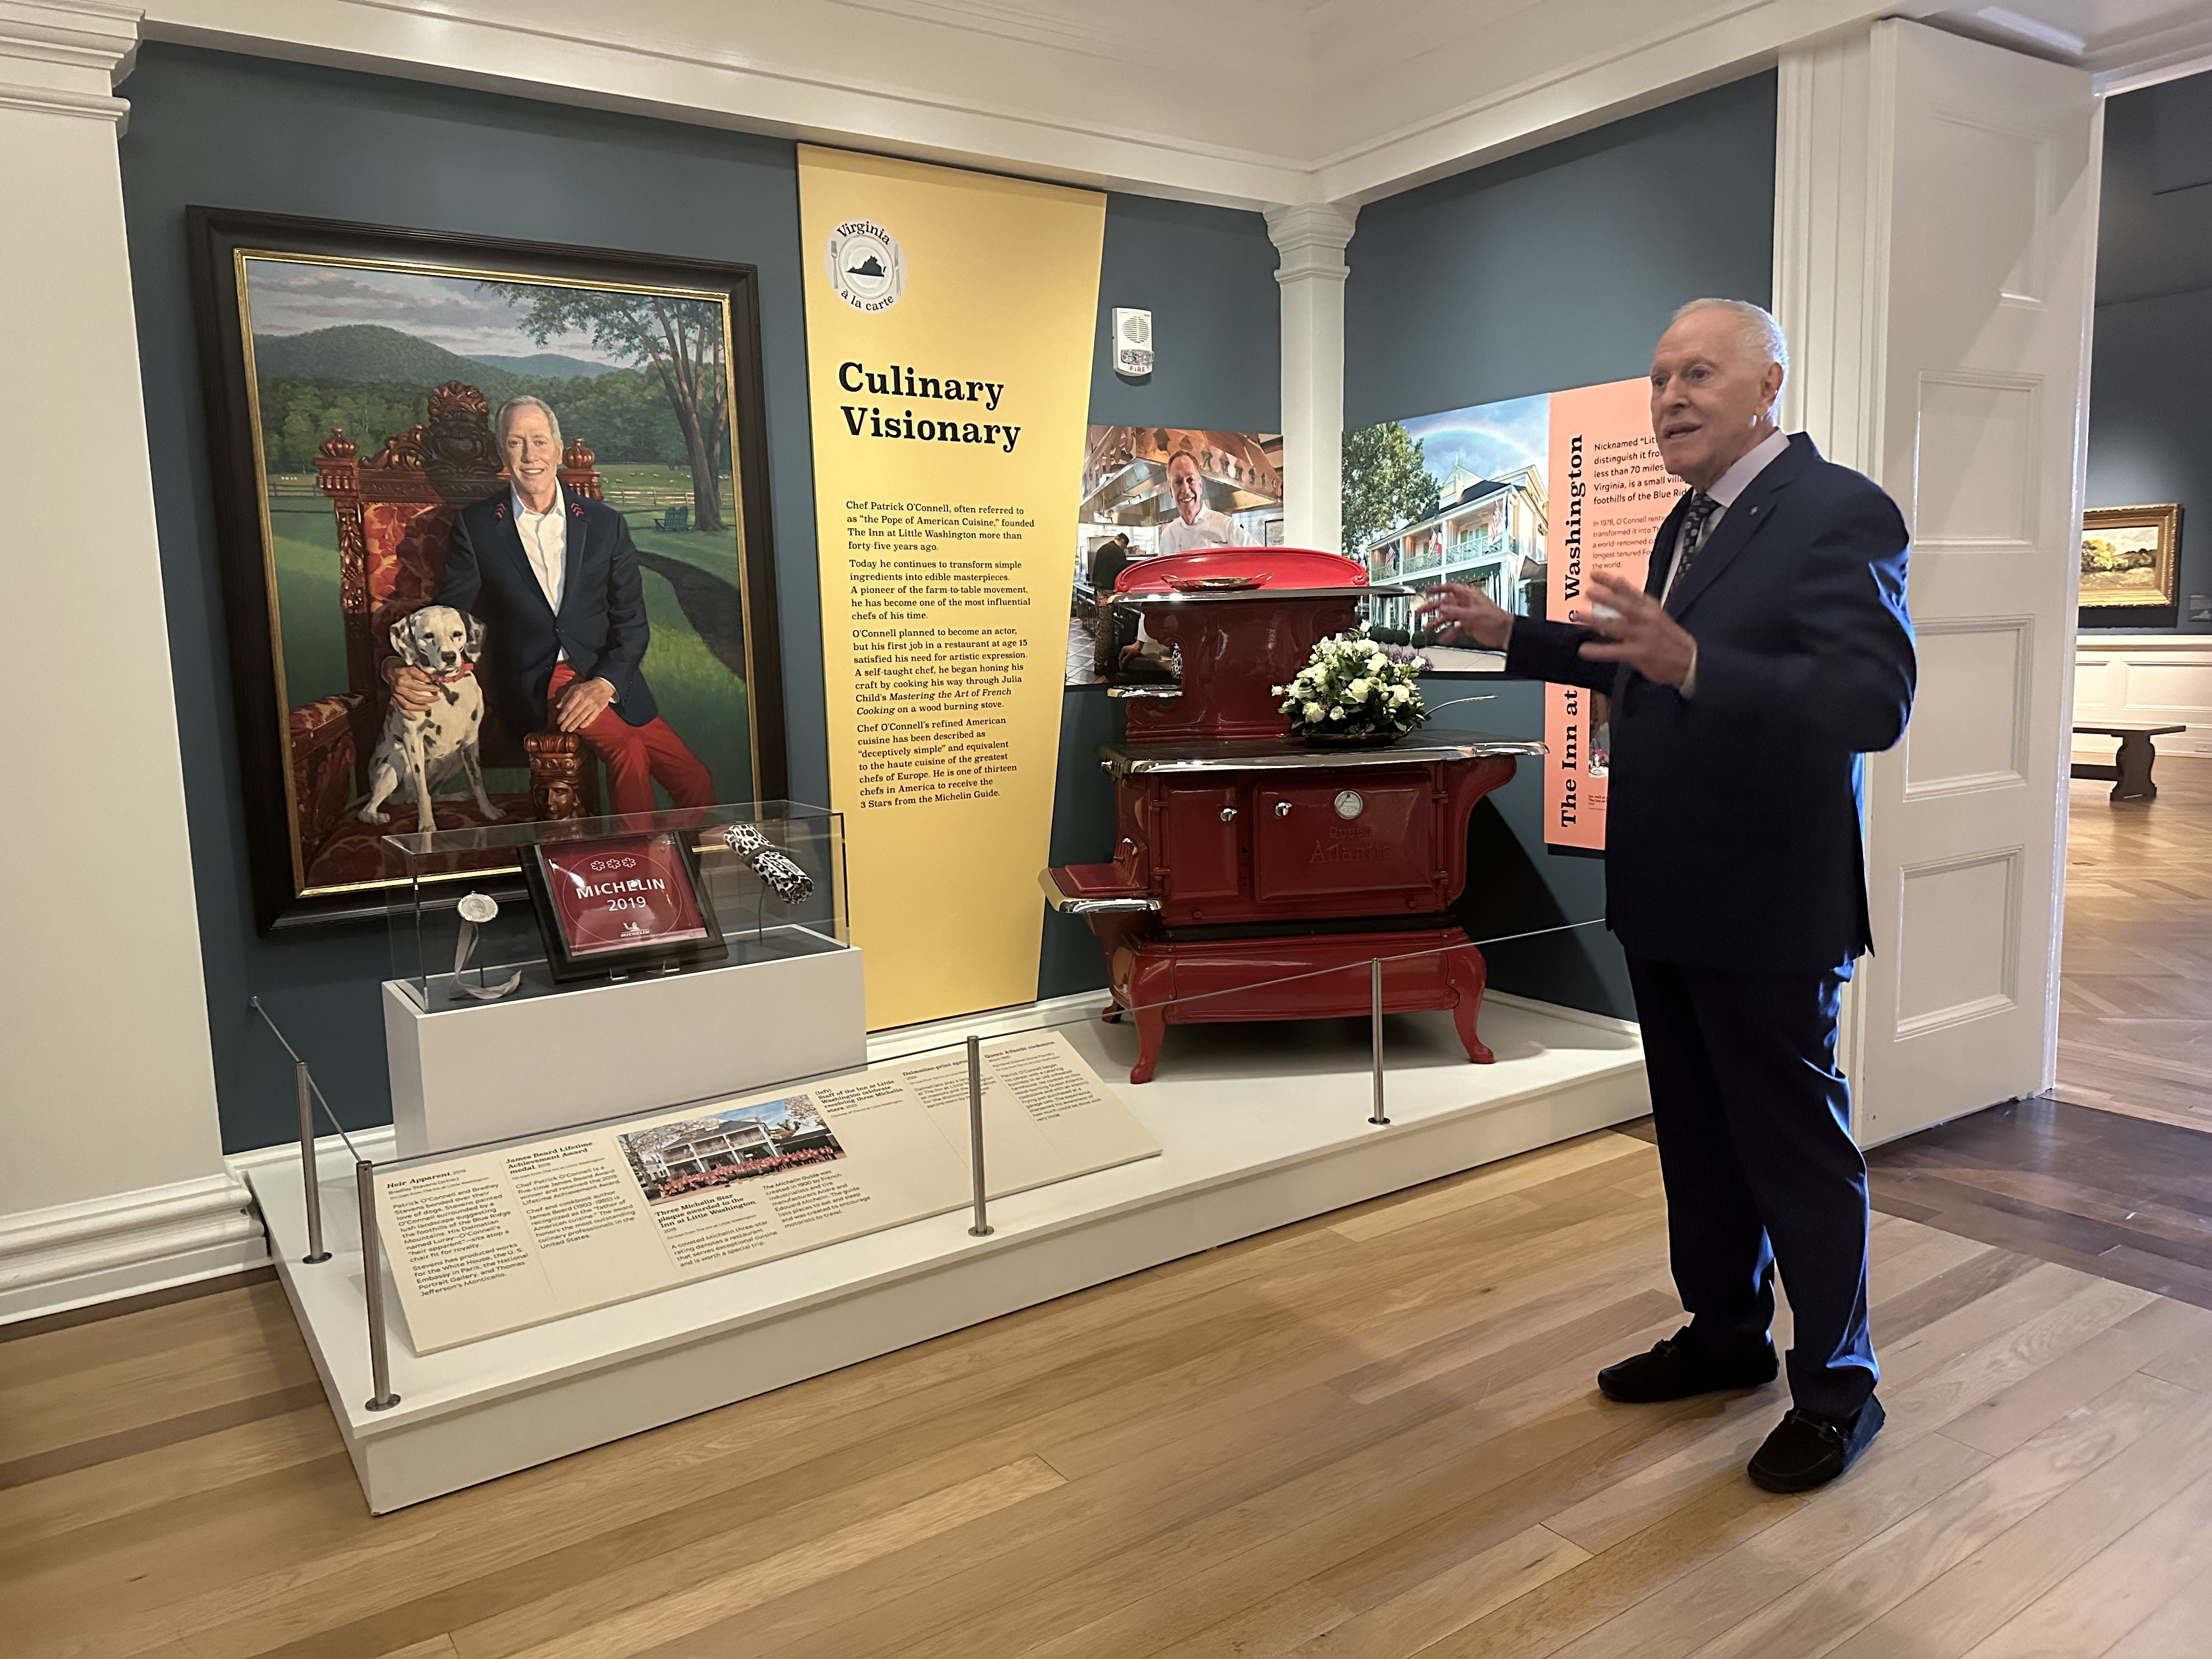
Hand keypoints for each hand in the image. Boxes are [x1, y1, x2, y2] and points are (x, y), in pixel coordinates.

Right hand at [385, 661, 435, 713]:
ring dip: (419, 708)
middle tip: (436, 698)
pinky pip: (400, 709)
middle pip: (414, 698)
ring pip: (407, 705)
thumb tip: (427, 681)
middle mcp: (399, 689)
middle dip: (427, 699)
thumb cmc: (404, 670)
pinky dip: (407, 715)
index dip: (429, 688)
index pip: (418, 686)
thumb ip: (420, 674)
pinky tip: (414, 718)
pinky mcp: (394, 700)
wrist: (390, 671)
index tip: (437, 689)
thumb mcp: (412, 668)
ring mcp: (396, 695)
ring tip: (429, 708)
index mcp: (403, 680)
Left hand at [556, 676, 616, 732]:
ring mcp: (592, 705)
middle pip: (574, 713)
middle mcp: (585, 700)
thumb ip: (565, 697)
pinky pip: (591, 717)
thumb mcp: (574, 688)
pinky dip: (586, 723)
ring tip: (569, 729)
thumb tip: (558, 706)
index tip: (558, 721)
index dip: (562, 715)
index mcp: (577, 694)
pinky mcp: (598, 709)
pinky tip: (581, 727)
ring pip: (582, 717)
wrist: (603, 685)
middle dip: (567, 722)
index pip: (568, 707)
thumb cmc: (586, 687)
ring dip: (575, 724)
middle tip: (562, 729)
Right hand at [1412, 581, 1511, 649]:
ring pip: (1448, 616)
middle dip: (1432, 607)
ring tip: (1427, 627)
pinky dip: (1447, 633)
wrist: (1504, 633)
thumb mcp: (1472, 614)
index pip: (1450, 587)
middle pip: (1445, 603)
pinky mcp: (1467, 625)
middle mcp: (1466, 603)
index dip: (1438, 588)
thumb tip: (1441, 608)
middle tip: (1420, 611)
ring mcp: (1466, 614)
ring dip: (1437, 621)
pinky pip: (1454, 628)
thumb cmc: (1495, 619)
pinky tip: (1441, 638)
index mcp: (1468, 595)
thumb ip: (1455, 611)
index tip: (1427, 591)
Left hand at [1576, 572, 1696, 685]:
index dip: (1611, 581)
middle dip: (1605, 597)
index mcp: (1649, 607)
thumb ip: (1635, 601)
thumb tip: (1616, 586)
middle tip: (1588, 591)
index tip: (1594, 573)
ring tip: (1579, 616)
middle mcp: (1646, 618)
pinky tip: (1585, 650)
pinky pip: (1616, 651)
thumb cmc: (1667, 637)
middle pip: (1623, 605)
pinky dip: (1599, 651)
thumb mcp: (1654, 613)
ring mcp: (1643, 635)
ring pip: (1616, 626)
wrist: (1689, 659)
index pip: (1629, 590)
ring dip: (1596, 621)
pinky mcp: (1640, 653)